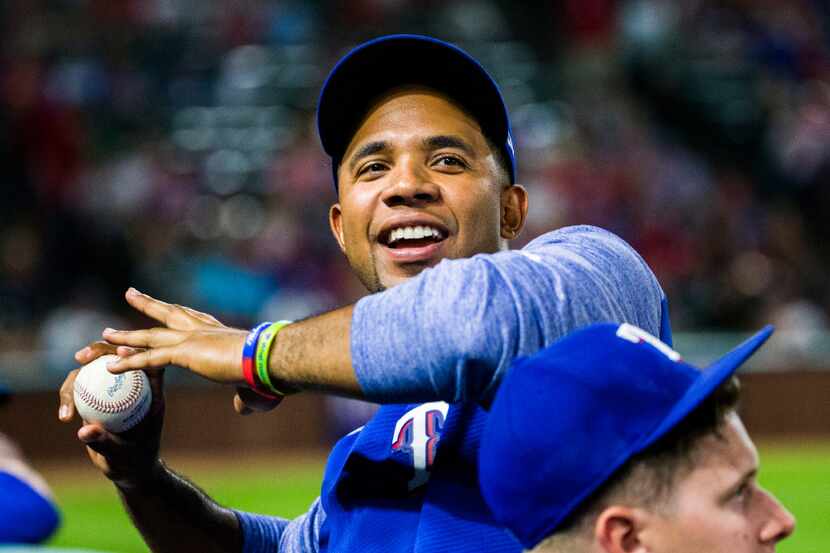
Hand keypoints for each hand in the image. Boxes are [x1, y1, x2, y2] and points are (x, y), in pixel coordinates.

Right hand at [58, 341, 165, 488]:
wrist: (131, 470)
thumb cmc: (134, 462)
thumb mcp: (122, 455)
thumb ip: (103, 442)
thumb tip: (84, 431)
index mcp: (152, 394)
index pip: (148, 363)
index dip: (135, 352)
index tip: (118, 351)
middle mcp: (134, 387)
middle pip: (118, 358)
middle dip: (99, 350)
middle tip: (80, 357)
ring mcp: (115, 391)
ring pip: (95, 371)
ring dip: (78, 376)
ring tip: (66, 397)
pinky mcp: (100, 398)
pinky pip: (83, 389)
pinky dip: (71, 397)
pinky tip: (64, 415)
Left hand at [100, 288, 281, 413]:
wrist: (268, 358)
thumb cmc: (267, 370)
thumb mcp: (251, 385)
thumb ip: (242, 395)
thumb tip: (242, 408)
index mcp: (219, 332)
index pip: (193, 318)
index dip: (178, 312)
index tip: (167, 305)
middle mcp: (203, 329)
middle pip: (168, 314)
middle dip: (148, 305)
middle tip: (131, 293)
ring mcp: (192, 338)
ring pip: (151, 337)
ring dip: (126, 337)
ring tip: (104, 335)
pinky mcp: (185, 352)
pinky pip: (150, 359)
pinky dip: (130, 362)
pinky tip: (110, 366)